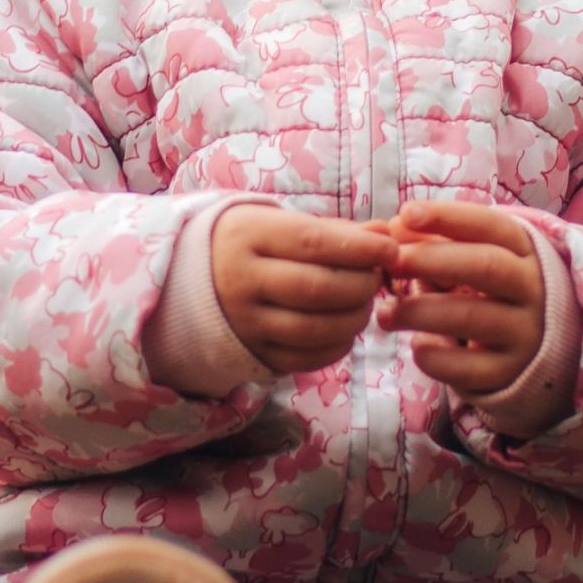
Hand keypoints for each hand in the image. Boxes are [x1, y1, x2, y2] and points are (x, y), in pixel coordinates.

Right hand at [209, 203, 401, 376]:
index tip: (390, 250)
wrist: (192, 281)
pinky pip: (304, 359)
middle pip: (316, 288)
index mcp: (248, 236)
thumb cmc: (253, 244)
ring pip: (313, 329)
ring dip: (353, 318)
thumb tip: (385, 236)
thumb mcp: (281, 223)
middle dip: (360, 285)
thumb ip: (334, 230)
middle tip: (377, 278)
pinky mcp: (253, 353)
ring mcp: (245, 322)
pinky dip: (336, 347)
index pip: (312, 242)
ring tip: (364, 304)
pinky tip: (346, 330)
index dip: (359, 248)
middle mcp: (241, 280)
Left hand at [373, 199, 544, 399]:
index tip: (405, 214)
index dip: (448, 217)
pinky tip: (416, 347)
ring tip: (385, 313)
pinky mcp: (509, 372)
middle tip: (391, 262)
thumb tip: (394, 228)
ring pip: (474, 317)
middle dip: (432, 260)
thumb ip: (436, 243)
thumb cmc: (487, 292)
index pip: (491, 225)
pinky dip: (436, 357)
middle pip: (487, 266)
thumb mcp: (472, 261)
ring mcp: (525, 333)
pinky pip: (469, 367)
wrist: (530, 351)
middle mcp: (532, 289)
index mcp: (524, 252)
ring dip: (420, 312)